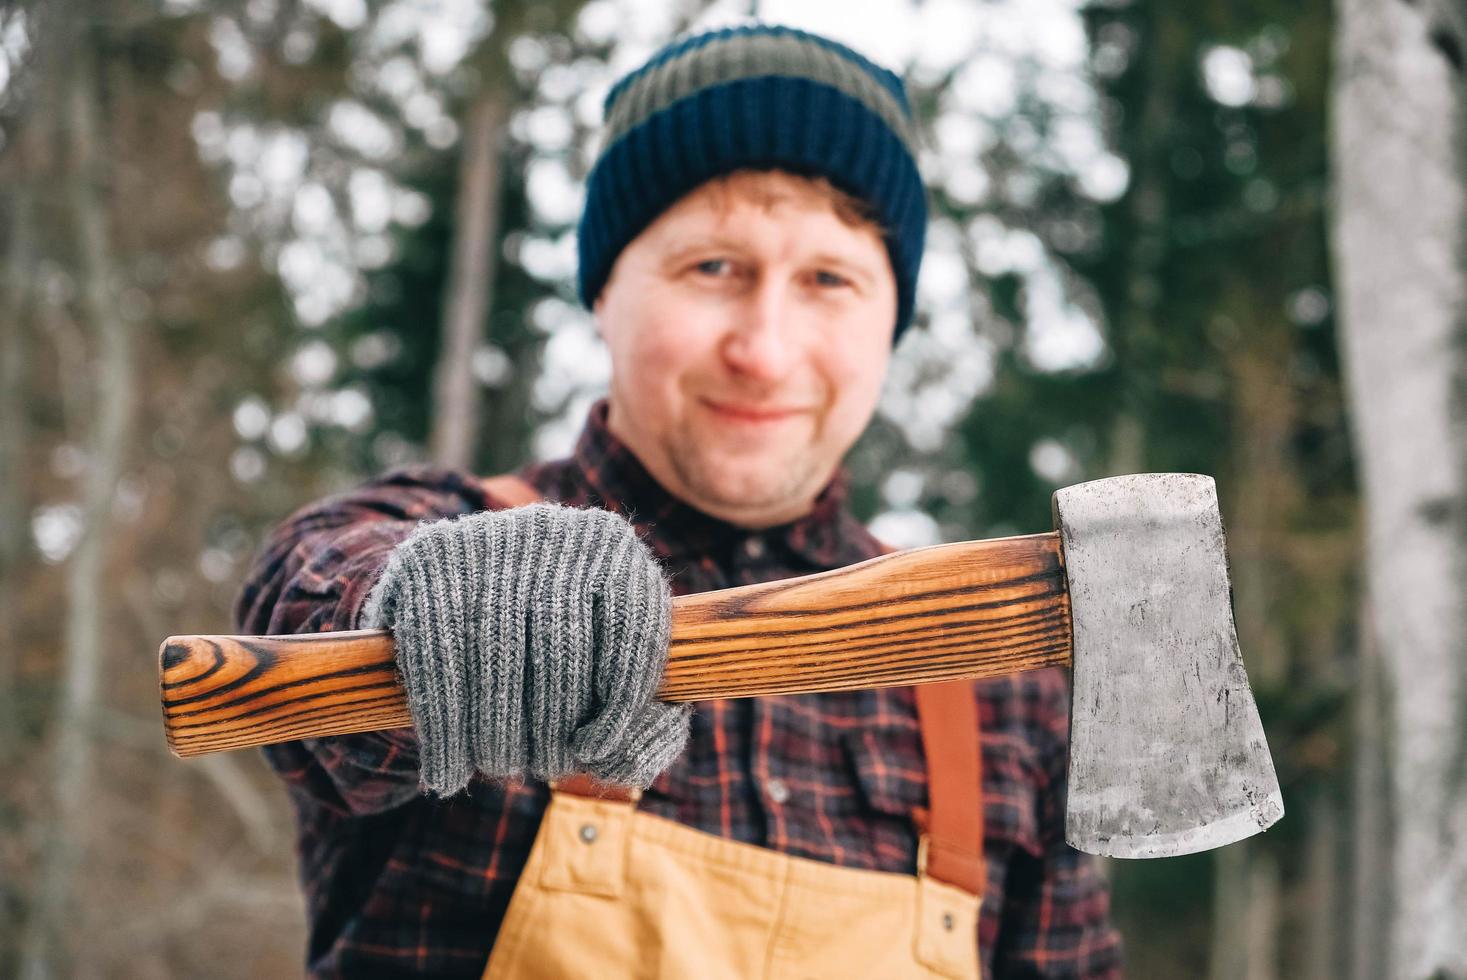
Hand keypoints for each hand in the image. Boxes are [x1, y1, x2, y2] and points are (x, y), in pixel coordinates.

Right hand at [363, 503, 689, 795]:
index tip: (594, 753)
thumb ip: (644, 728)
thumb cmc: (554, 653)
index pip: (632, 627)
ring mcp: (486, 539)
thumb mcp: (613, 677)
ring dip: (497, 733)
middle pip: (559, 644)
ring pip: (496, 654)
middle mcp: (554, 532)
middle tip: (543, 765)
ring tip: (500, 765)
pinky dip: (443, 729)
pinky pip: (435, 659)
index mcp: (614, 548)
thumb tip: (616, 765)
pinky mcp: (427, 560)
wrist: (456, 592)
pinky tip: (447, 770)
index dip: (619, 702)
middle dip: (551, 725)